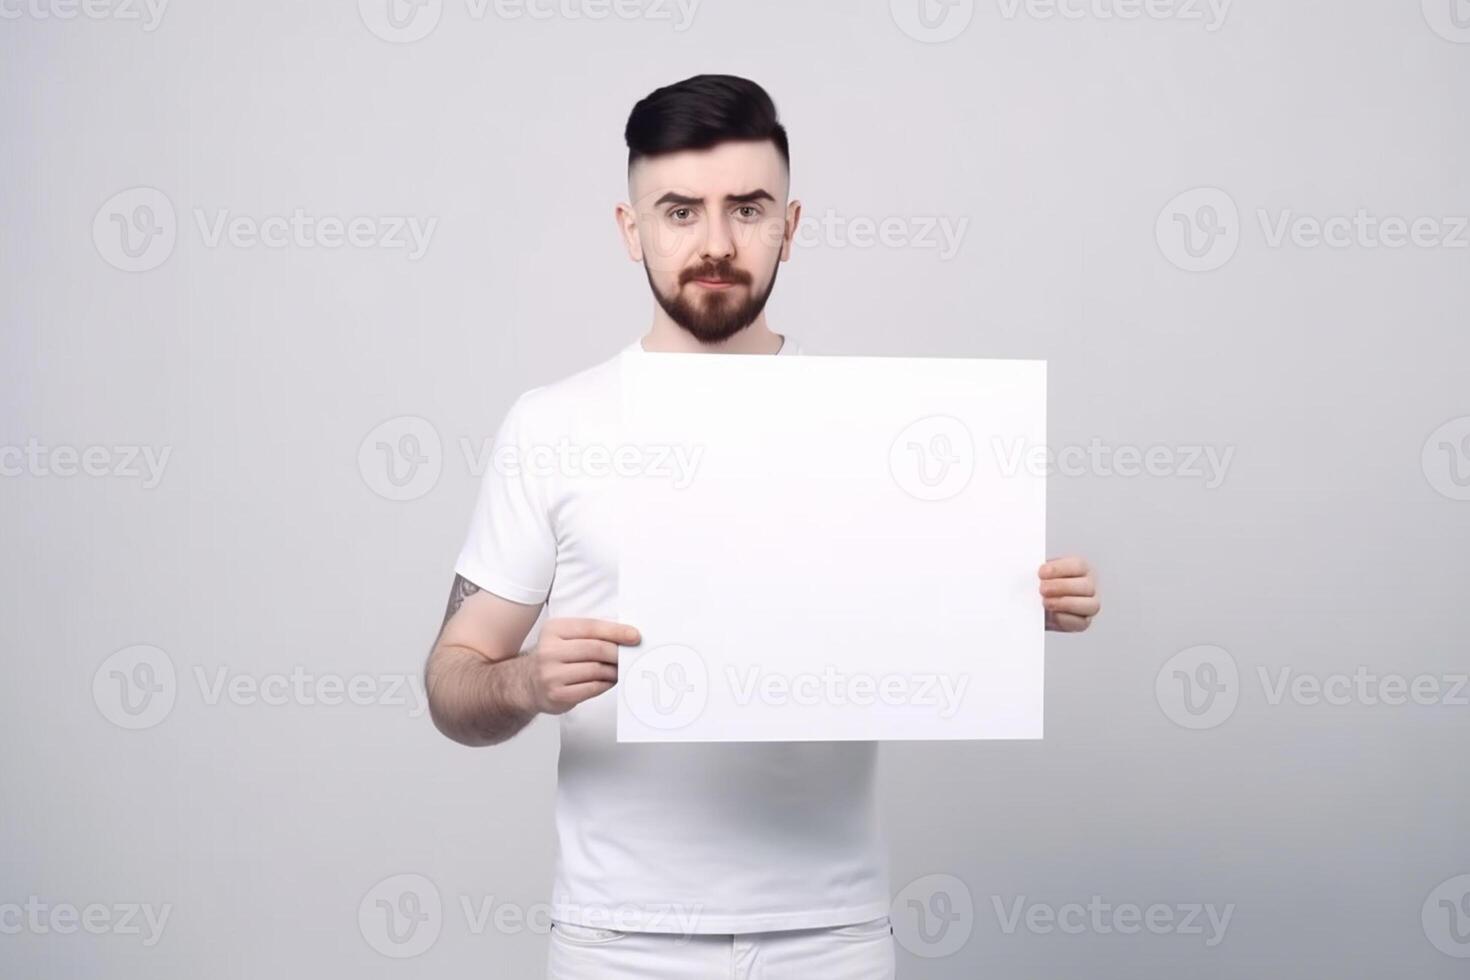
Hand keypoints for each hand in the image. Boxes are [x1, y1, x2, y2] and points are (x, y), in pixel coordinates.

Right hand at [519, 617, 640, 714]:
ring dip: (613, 671)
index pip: (591, 627)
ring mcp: (551, 674)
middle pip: (596, 649)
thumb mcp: (565, 637)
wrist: (527, 684)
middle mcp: (549, 650)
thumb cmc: (555, 658)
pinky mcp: (557, 694)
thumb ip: (591, 633)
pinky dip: (605, 684)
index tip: (635, 636)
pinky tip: (607, 681)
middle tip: (629, 656)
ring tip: (617, 670)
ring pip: (596, 670)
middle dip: (617, 653)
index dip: (617, 632)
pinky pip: (592, 688)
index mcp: (554, 630)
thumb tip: (626, 635)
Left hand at [1039, 556, 1099, 632]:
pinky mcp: (1083, 621)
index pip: (1078, 565)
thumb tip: (1031, 574)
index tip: (1041, 573)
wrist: (1035, 605)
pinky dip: (1065, 618)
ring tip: (1045, 602)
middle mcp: (1089, 585)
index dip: (1059, 569)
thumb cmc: (1040, 585)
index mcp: (1081, 568)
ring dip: (1065, 603)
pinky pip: (1081, 622)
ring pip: (1089, 605)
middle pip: (1085, 585)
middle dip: (1062, 587)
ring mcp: (1090, 604)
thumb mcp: (1040, 574)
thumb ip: (1039, 572)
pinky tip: (1051, 613)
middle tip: (1042, 589)